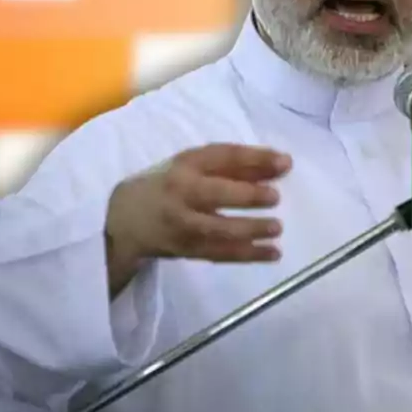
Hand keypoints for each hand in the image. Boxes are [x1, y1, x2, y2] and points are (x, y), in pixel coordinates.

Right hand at [106, 143, 290, 268]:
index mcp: (186, 164)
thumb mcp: (196, 166)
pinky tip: (273, 253)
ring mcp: (181, 224)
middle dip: (246, 195)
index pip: (222, 157)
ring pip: (216, 229)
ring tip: (277, 228)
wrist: (125, 219)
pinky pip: (219, 253)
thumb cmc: (171, 184)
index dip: (255, 158)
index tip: (286, 162)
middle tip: (275, 197)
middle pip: (214, 193)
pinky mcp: (186, 249)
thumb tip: (284, 164)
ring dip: (249, 230)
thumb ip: (239, 165)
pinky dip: (248, 254)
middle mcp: (181, 192)